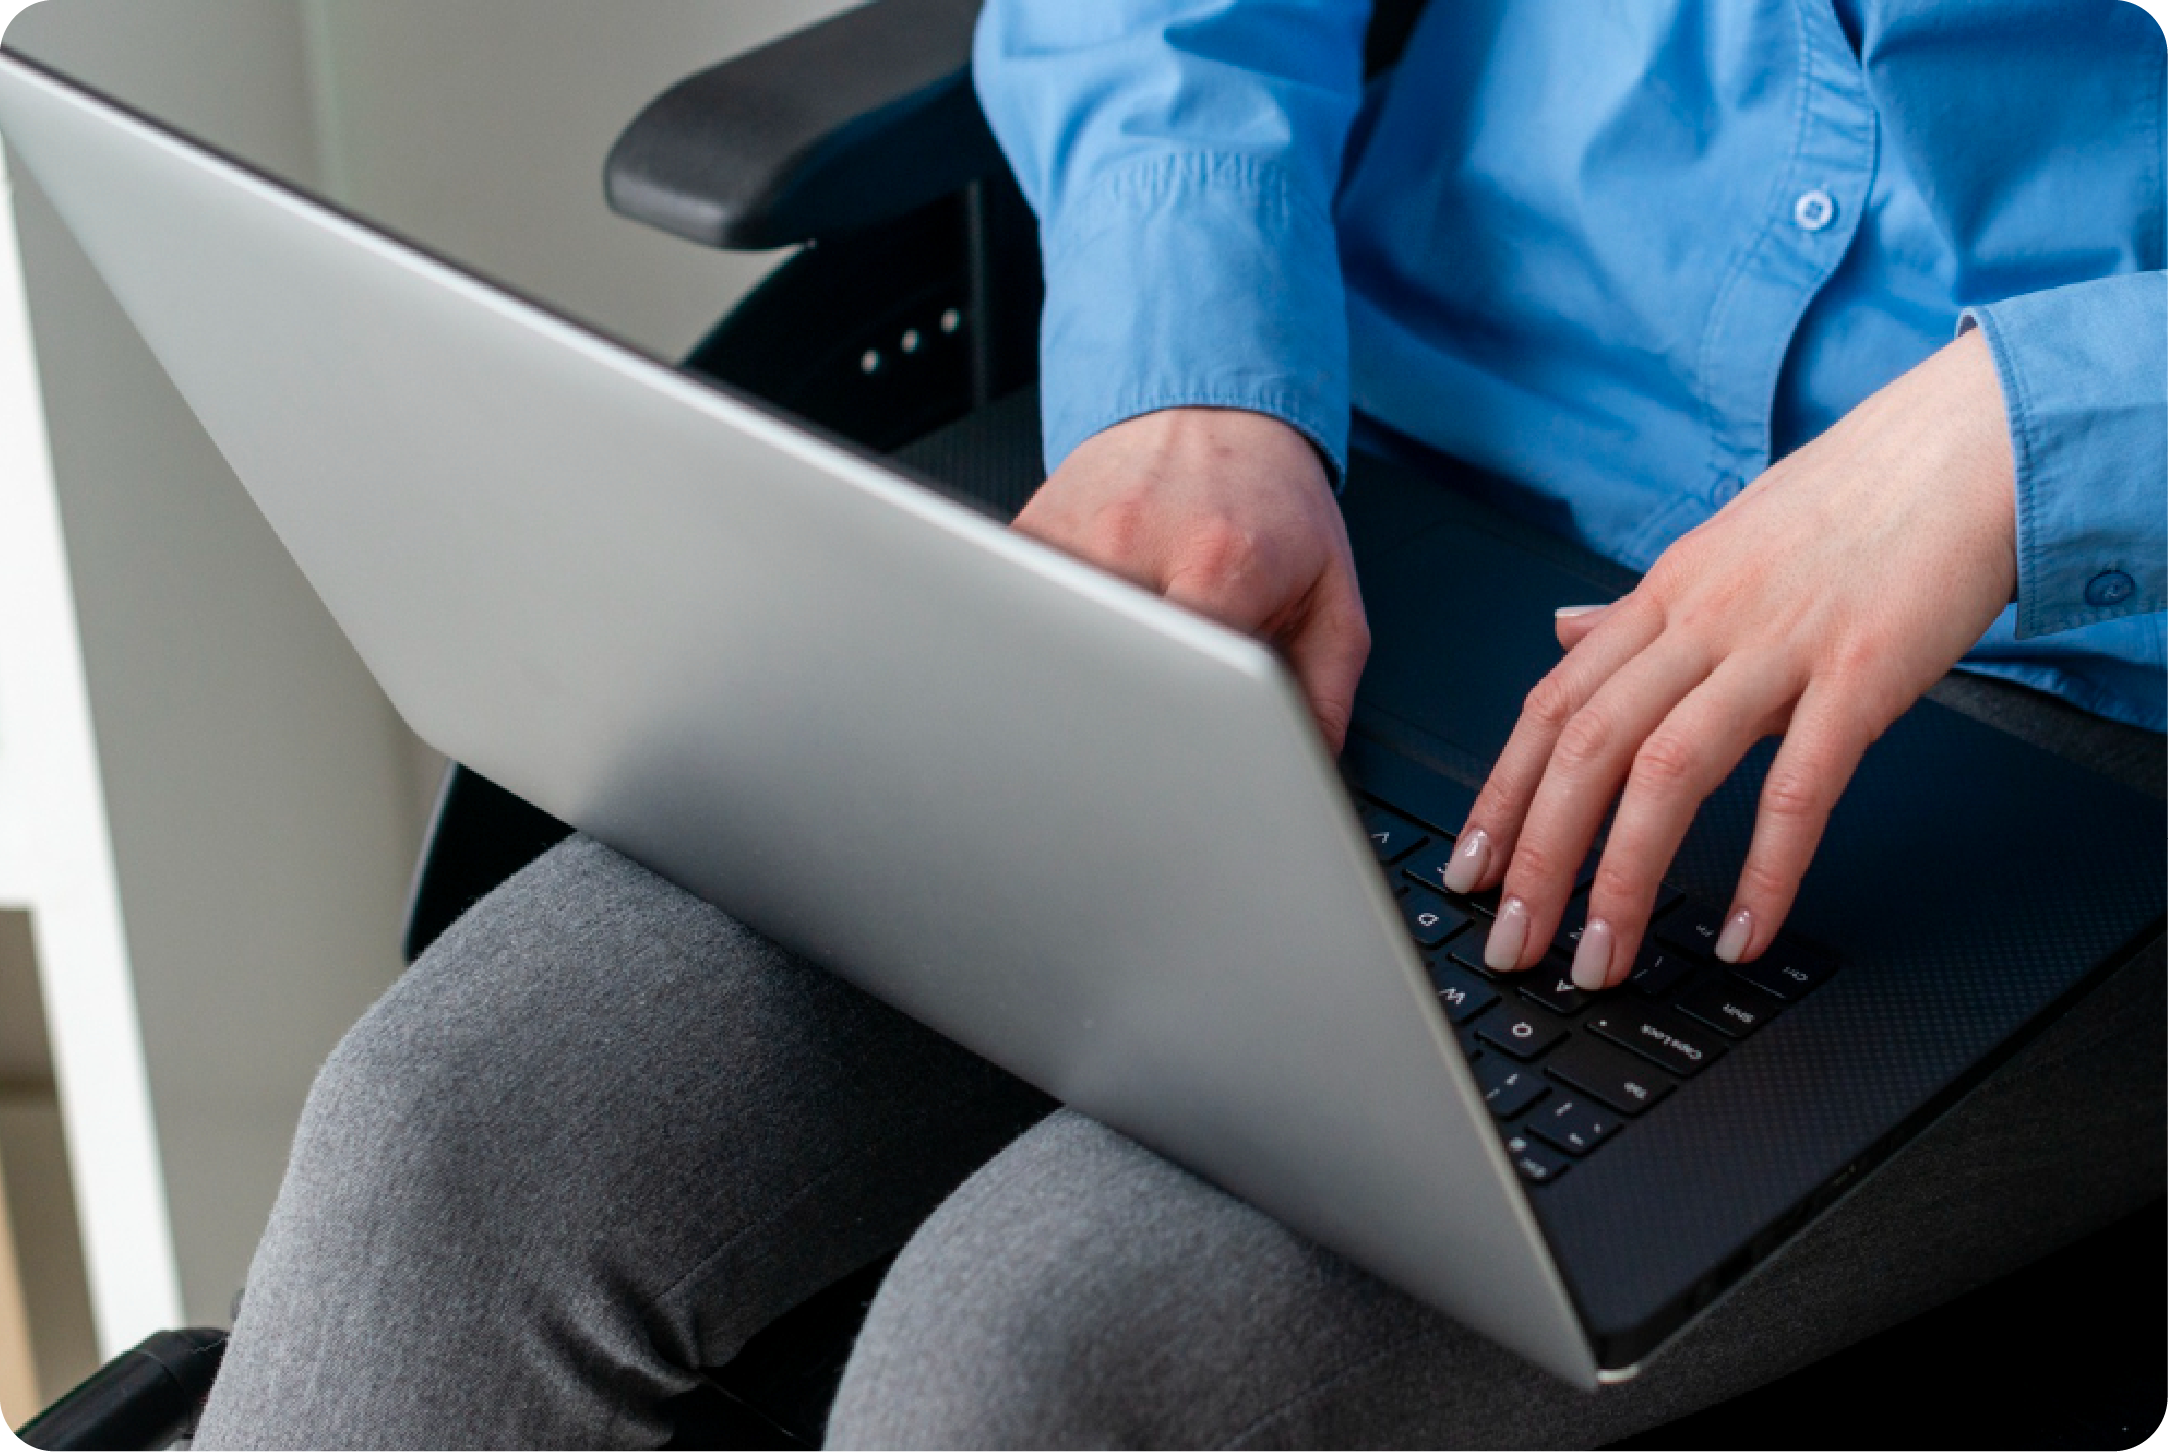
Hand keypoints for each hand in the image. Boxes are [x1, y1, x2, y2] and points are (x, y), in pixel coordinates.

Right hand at [1013, 407, 1370, 750]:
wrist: (1208, 406)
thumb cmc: (1268, 498)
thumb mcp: (1330, 592)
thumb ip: (1325, 691)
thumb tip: (1312, 768)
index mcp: (1219, 562)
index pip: (1186, 681)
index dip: (1188, 737)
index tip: (1193, 755)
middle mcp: (1135, 542)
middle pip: (1115, 674)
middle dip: (1137, 713)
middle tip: (1161, 715)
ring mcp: (1070, 536)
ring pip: (1061, 651)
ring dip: (1093, 673)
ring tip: (1132, 650)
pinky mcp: (1027, 535)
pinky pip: (1027, 617)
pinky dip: (1056, 638)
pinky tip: (1093, 619)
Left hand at [1442, 332, 2017, 986]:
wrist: (1965, 444)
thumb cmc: (1848, 505)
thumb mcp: (1719, 552)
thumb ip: (1640, 613)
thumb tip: (1566, 634)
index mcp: (1661, 598)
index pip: (1550, 707)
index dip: (1501, 794)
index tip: (1468, 870)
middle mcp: (1700, 620)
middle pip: (1586, 746)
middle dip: (1536, 857)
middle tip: (1510, 942)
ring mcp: (1777, 643)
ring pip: (1666, 769)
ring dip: (1622, 878)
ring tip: (1599, 959)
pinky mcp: (1861, 670)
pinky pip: (1799, 783)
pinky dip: (1765, 867)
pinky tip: (1741, 932)